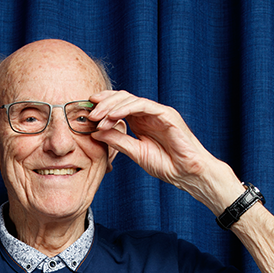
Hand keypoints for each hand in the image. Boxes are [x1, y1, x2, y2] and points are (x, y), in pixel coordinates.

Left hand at [88, 90, 241, 210]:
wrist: (187, 173)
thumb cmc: (166, 165)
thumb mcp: (136, 153)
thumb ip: (117, 141)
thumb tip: (95, 133)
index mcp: (140, 121)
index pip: (117, 106)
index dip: (101, 107)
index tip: (85, 113)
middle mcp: (148, 114)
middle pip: (121, 99)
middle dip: (103, 104)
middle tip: (88, 114)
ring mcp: (158, 112)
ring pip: (130, 99)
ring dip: (111, 106)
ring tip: (97, 116)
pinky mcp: (166, 114)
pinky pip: (144, 105)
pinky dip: (126, 109)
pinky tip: (113, 116)